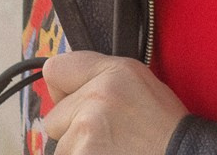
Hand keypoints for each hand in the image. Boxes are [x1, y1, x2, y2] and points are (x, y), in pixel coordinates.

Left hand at [38, 52, 188, 154]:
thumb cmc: (163, 129)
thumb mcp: (140, 83)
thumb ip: (100, 78)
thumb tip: (64, 86)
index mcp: (113, 73)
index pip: (54, 70)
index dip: (63, 90)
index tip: (74, 102)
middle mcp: (96, 98)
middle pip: (53, 118)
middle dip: (73, 128)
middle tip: (107, 134)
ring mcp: (86, 133)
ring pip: (62, 147)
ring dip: (80, 151)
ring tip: (112, 150)